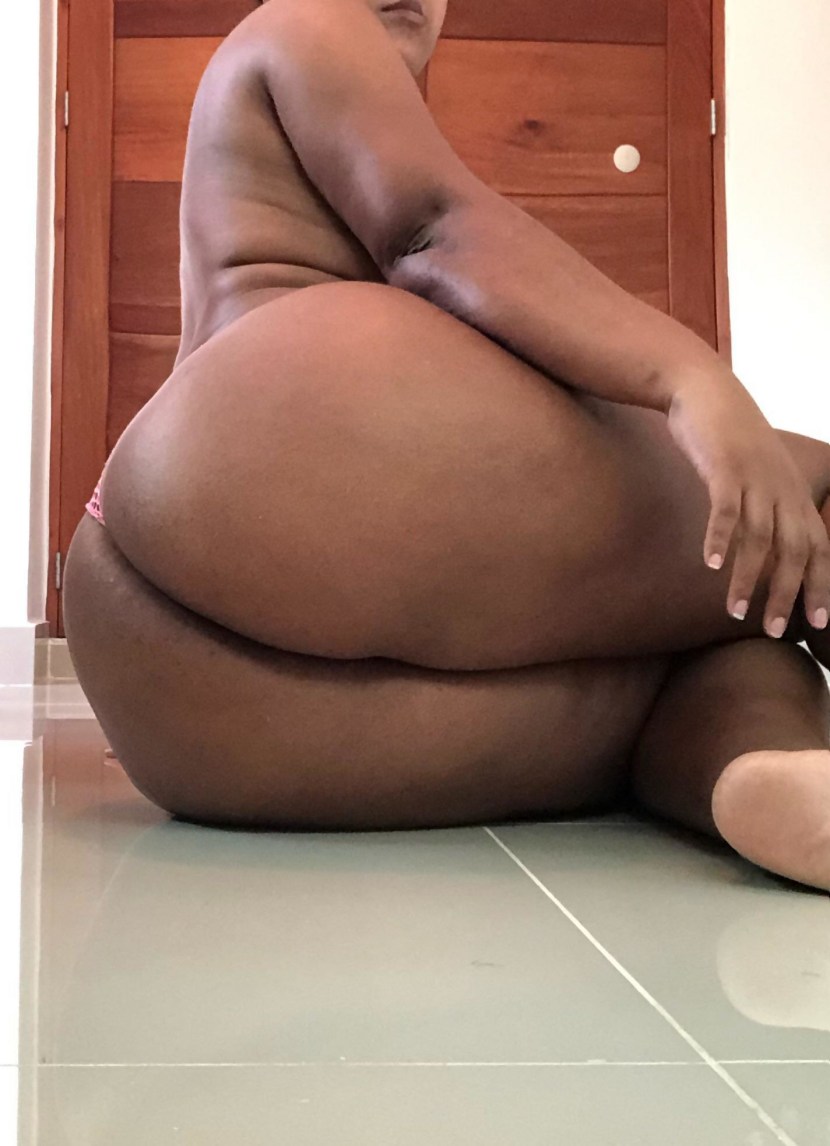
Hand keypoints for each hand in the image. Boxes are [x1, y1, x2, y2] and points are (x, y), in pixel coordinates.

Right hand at [666, 371, 829, 636]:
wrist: (706, 392)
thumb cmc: (730, 440)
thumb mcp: (760, 476)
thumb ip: (766, 509)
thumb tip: (763, 551)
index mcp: (794, 493)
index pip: (818, 547)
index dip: (820, 585)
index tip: (816, 622)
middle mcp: (781, 488)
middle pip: (794, 549)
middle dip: (786, 594)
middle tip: (773, 630)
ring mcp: (754, 477)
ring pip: (759, 537)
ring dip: (748, 578)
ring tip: (736, 611)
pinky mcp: (724, 466)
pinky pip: (725, 508)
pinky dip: (718, 537)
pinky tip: (708, 565)